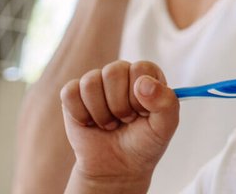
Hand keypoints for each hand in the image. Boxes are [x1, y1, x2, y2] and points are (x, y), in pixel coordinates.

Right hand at [60, 61, 178, 188]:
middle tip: (125, 120)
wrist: (116, 167)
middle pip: (113, 72)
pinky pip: (70, 93)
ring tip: (110, 124)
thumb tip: (144, 83)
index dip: (140, 95)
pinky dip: (81, 115)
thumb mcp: (165, 127)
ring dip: (101, 113)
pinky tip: (91, 123)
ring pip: (90, 83)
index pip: (141, 68)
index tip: (142, 113)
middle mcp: (121, 73)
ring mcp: (96, 82)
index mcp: (147, 75)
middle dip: (119, 105)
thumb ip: (165, 102)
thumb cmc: (143, 143)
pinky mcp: (74, 94)